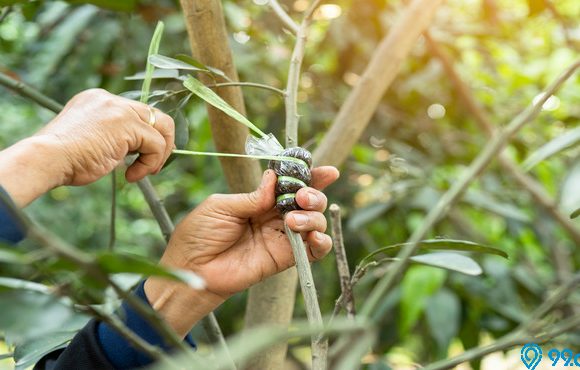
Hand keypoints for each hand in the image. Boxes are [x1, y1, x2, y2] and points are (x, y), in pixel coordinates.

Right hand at [38, 88, 174, 184]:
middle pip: (155, 115)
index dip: (148, 135)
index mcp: (99, 100)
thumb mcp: (91, 139)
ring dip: (158, 155)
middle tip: (154, 166)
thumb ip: (113, 136)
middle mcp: (111, 100)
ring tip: (143, 173)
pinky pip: (156, 145)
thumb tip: (137, 149)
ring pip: (162, 128)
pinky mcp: (127, 125)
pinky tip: (131, 176)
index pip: (137, 112)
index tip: (146, 156)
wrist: (46, 158)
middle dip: (162, 143)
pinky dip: (150, 164)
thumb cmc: (63, 158)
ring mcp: (120, 110)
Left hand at [144, 166, 338, 336]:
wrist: (191, 270)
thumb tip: (274, 178)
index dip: (310, 177)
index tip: (327, 171)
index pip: (290, 185)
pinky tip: (313, 236)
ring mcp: (281, 238)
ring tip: (294, 218)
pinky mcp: (284, 259)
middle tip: (302, 196)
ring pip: (315, 222)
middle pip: (308, 201)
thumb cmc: (198, 236)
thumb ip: (252, 196)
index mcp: (259, 201)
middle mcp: (274, 217)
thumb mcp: (222, 206)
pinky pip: (313, 250)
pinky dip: (322, 241)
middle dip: (313, 194)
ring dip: (314, 216)